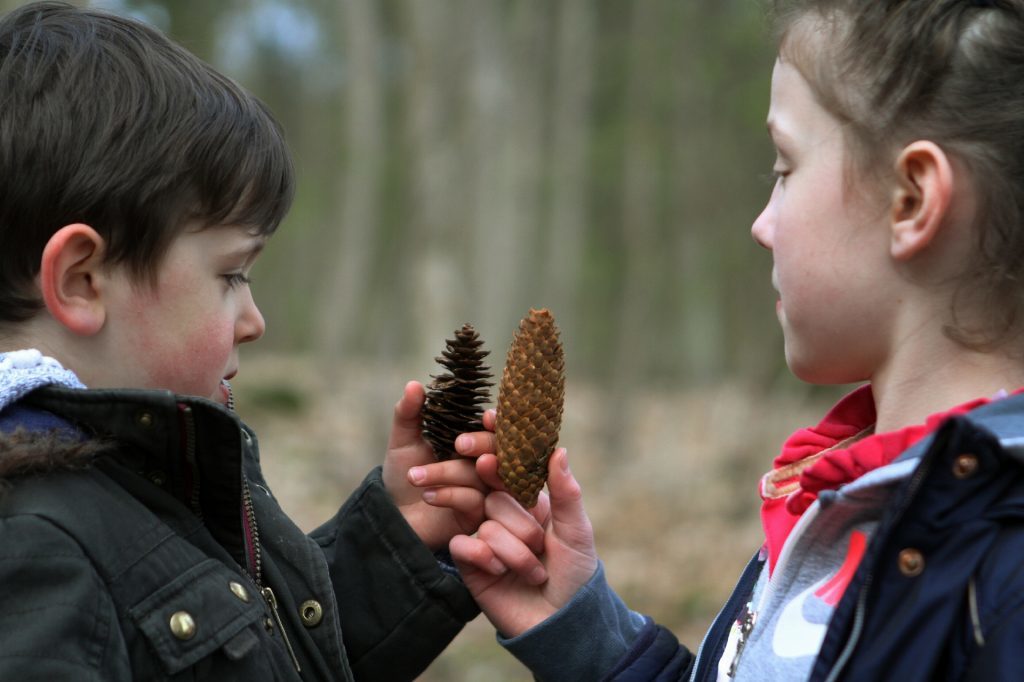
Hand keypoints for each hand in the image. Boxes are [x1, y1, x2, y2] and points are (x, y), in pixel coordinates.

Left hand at [381, 381, 487, 551]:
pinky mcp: (479, 515)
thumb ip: (408, 413)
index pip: (496, 427)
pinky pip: (474, 501)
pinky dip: (449, 495)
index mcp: (473, 442)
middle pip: (499, 449)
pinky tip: (427, 496)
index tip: (487, 417)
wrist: (394, 514)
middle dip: (481, 443)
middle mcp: (485, 464)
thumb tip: (413, 384)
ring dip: (447, 473)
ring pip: (481, 476)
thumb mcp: (404, 441)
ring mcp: (485, 490)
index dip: (497, 421)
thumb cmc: (404, 473)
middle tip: (458, 444)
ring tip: (415, 476)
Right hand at [449, 448, 598, 637]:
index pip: (507, 464)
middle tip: (527, 528)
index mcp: (528, 498)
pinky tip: (500, 572)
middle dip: (515, 516)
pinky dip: (486, 557)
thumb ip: (566, 491)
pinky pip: (464, 544)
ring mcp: (483, 534)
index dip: (495, 442)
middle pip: (491, 490)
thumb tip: (558, 449)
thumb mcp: (576, 530)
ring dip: (514, 549)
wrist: (561, 622)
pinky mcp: (469, 561)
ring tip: (534, 570)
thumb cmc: (575, 574)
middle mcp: (502, 512)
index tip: (488, 420)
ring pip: (485, 520)